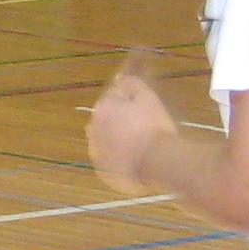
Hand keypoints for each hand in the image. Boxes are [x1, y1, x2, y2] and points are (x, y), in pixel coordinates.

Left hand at [87, 51, 177, 193]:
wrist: (155, 163)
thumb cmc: (153, 127)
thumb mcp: (148, 97)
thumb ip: (132, 84)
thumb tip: (120, 78)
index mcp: (102, 108)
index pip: (115, 99)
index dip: (132, 103)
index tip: (145, 110)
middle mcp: (92, 128)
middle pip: (108, 120)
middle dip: (122, 121)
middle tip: (145, 128)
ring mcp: (95, 151)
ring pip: (107, 141)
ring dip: (119, 140)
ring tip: (141, 146)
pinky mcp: (102, 171)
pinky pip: (110, 161)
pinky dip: (119, 160)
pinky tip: (135, 161)